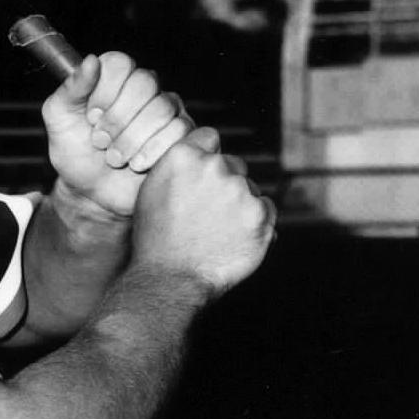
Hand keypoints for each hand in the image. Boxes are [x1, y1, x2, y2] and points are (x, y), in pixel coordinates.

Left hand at [41, 51, 195, 218]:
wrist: (92, 194)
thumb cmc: (75, 153)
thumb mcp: (59, 119)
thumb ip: (71, 89)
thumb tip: (91, 61)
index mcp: (114, 76)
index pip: (120, 64)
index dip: (105, 92)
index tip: (91, 117)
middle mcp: (144, 88)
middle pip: (145, 83)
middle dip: (118, 119)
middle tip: (101, 142)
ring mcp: (167, 110)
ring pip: (163, 109)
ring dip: (132, 139)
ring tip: (115, 158)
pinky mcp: (182, 134)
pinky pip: (180, 131)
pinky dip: (153, 152)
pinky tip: (136, 164)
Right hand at [131, 131, 276, 296]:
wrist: (170, 280)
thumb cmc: (155, 241)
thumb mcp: (151, 192)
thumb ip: (177, 167)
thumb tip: (203, 153)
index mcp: (183, 156)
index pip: (210, 137)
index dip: (206, 156)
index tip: (201, 177)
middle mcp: (214, 166)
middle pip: (232, 165)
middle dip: (224, 184)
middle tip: (206, 215)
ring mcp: (240, 190)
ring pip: (249, 189)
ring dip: (240, 205)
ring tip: (216, 233)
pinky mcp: (260, 215)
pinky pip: (266, 209)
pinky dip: (256, 223)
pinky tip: (232, 239)